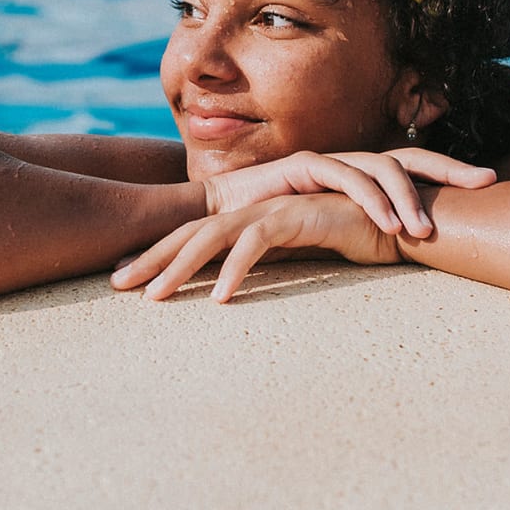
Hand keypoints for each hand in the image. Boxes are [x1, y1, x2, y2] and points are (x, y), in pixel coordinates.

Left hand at [111, 193, 402, 302]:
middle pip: (188, 236)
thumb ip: (259, 264)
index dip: (155, 258)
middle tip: (116, 286)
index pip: (188, 240)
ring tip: (154, 298)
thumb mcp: (291, 256)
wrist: (394, 218)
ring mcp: (271, 210)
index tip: (124, 281)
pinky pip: (258, 242)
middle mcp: (251, 212)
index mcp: (244, 221)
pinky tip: (219, 297)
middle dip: (151, 260)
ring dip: (180, 268)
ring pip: (213, 237)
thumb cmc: (343, 238)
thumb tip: (223, 287)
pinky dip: (236, 269)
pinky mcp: (296, 216)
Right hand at [203, 148, 495, 238]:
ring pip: (381, 167)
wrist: (218, 211)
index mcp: (357, 175)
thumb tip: (400, 249)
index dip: (448, 173)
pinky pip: (346, 178)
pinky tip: (387, 224)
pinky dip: (369, 199)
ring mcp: (327, 160)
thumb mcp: (324, 228)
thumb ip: (356, 230)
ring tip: (426, 230)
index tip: (487, 184)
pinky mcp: (304, 164)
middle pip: (408, 157)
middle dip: (448, 169)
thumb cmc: (270, 223)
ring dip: (407, 197)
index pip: (411, 169)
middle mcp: (347, 162)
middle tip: (484, 182)